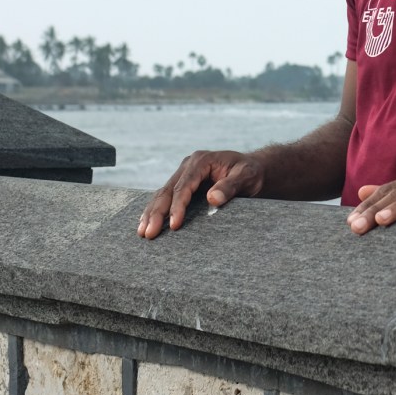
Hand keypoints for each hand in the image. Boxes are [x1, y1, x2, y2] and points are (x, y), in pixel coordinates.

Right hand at [138, 149, 265, 238]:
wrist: (253, 169)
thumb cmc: (251, 172)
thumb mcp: (246, 176)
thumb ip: (230, 186)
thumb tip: (213, 199)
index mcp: (202, 161)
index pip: (184, 186)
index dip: (178, 206)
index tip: (175, 225)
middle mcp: (189, 165)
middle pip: (168, 190)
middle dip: (157, 213)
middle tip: (148, 234)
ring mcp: (184, 174)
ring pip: (162, 194)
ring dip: (151, 213)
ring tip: (142, 233)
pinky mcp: (183, 183)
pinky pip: (166, 197)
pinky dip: (155, 210)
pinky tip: (146, 223)